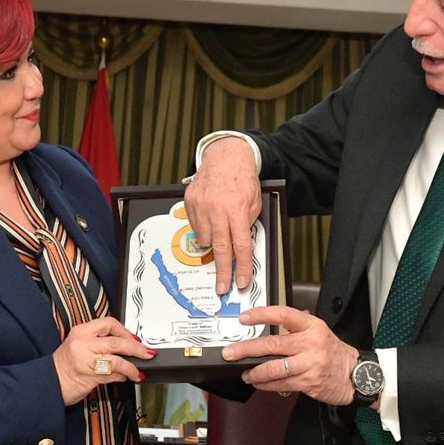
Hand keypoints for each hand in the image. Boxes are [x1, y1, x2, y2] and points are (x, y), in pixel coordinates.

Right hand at [51, 316, 155, 404]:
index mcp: (81, 331)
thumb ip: (100, 343)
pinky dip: (122, 376)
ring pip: (117, 360)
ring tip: (138, 372)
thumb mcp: (80, 346)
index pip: (109, 323)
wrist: (49, 383)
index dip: (126, 332)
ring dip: (131, 367)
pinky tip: (125, 377)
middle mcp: (83, 342)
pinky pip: (112, 374)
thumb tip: (126, 347)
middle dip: (136, 348)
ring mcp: (85, 359)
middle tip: (147, 353)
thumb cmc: (65, 366)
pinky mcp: (88, 375)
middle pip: (116, 342)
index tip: (136, 340)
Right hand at [184, 137, 261, 294]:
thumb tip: (241, 248)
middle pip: (220, 248)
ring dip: (212, 244)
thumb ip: (247, 224)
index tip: (240, 281)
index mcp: (237, 210)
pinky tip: (209, 219)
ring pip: (204, 239)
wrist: (225, 157)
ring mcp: (201, 206)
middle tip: (222, 287)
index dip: (241, 267)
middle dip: (222, 272)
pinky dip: (203, 229)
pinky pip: (194, 226)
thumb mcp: (254, 202)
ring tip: (218, 232)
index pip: (240, 246)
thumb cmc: (242, 179)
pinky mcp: (189, 202)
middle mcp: (217, 209)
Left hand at [222, 305, 358, 405]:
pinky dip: (266, 384)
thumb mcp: (319, 332)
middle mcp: (310, 343)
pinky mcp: (308, 382)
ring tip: (245, 372)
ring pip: (273, 368)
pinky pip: (281, 383)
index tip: (244, 318)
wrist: (356, 375)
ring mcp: (309, 363)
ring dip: (254, 372)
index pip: (283, 315)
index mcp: (312, 326)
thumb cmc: (334, 352)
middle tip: (230, 352)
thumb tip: (270, 321)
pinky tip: (258, 383)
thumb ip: (296, 327)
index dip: (261, 315)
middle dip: (246, 349)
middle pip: (272, 344)